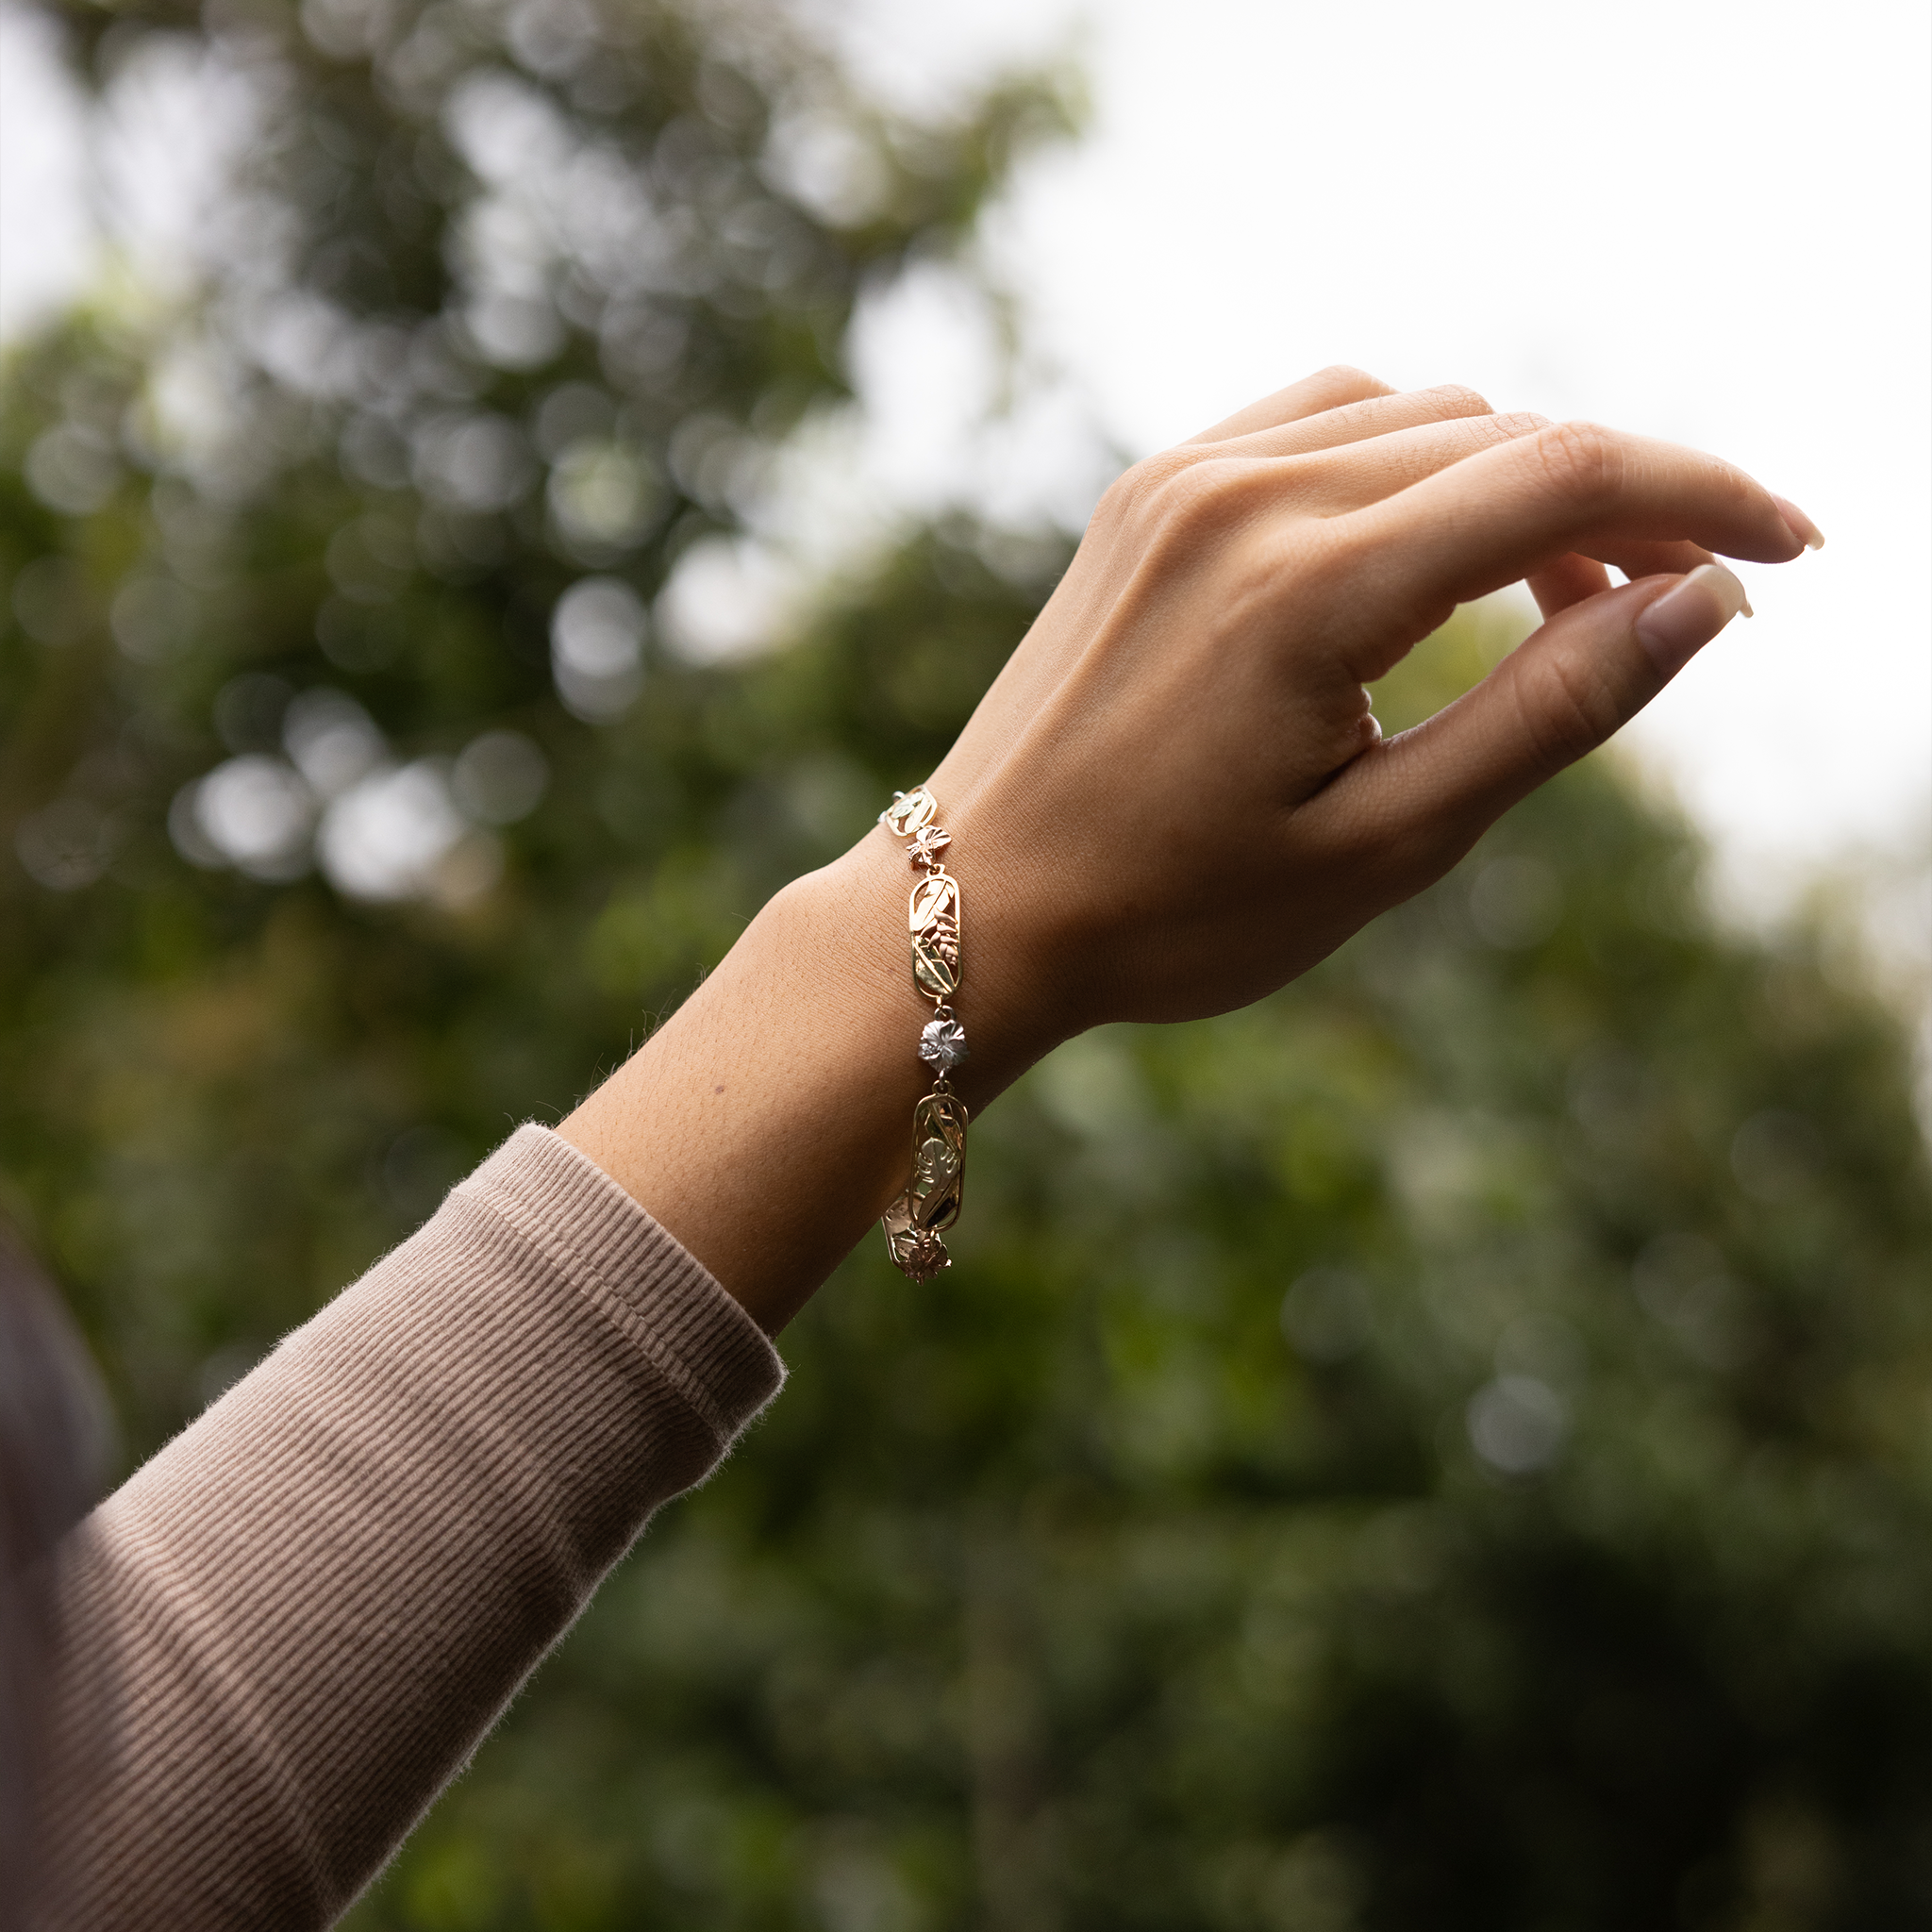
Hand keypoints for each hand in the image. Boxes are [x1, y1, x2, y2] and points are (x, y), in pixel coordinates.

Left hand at [564, 367, 1819, 1328]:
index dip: (1705, 497)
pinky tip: (1431, 551)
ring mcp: (1183, 477)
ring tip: (1561, 595)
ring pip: (1421, 416)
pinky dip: (1413, 461)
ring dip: (1518, 480)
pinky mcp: (1151, 489)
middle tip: (1675, 606)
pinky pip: (1324, 419)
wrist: (978, 905)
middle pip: (1504, 434)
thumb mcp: (1385, 846)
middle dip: (1623, 500)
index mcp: (1308, 590)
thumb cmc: (1172, 913)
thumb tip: (1700, 604)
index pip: (1564, 475)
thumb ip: (1550, 715)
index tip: (1790, 550)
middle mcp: (1243, 495)